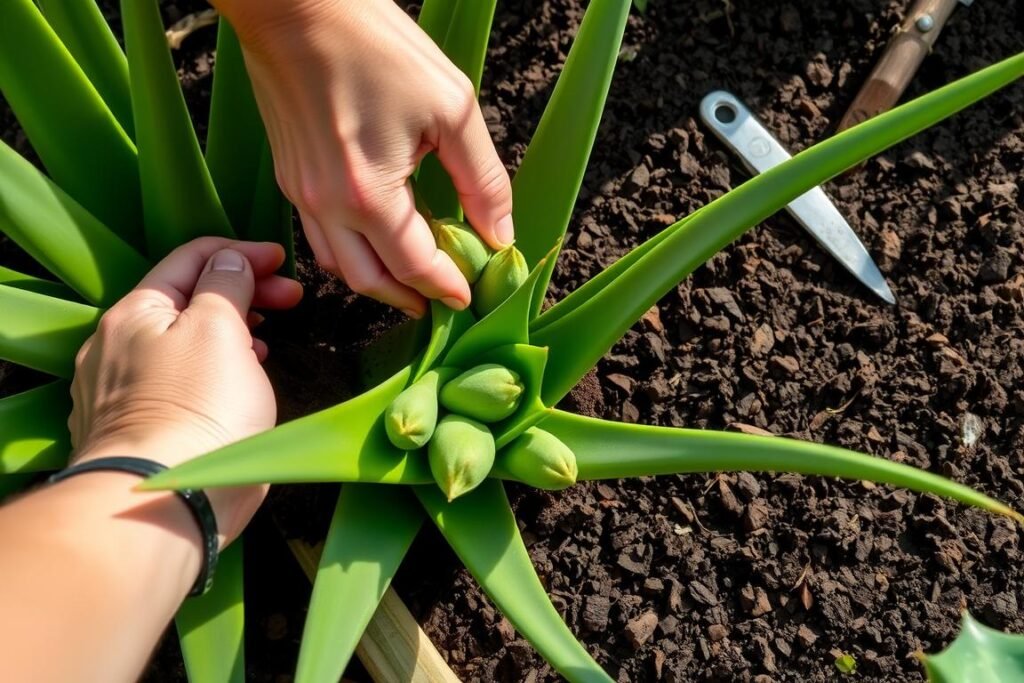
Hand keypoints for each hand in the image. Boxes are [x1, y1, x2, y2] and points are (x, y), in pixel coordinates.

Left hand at [69, 237, 303, 543]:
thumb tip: (229, 260)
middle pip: (187, 300)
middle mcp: (117, 347)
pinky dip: (212, 371)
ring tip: (267, 341)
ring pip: (183, 342)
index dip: (241, 253)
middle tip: (291, 299)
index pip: (191, 259)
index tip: (282, 261)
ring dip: (230, 332)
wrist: (167, 502)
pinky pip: (178, 383)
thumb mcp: (220, 328)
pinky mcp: (138, 432)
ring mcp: (122, 392)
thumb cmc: (199, 410)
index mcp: (135, 312)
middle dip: (243, 293)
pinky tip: (237, 382)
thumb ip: (226, 284)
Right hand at [220, 0, 514, 316]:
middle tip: (442, 300)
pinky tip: (376, 239)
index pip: (415, 266)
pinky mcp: (289, 176)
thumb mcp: (453, 109)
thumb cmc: (377, 46)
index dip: (447, 287)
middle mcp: (327, 205)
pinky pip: (318, 237)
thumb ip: (482, 180)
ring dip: (377, 282)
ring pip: (338, 266)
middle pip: (370, 282)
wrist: (297, 6)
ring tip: (412, 279)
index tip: (471, 297)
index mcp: (370, 194)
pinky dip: (350, 253)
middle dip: (410, 299)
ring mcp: (300, 193)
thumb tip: (502, 232)